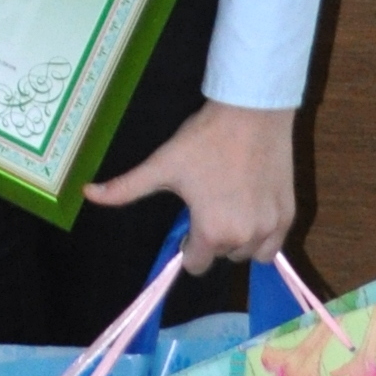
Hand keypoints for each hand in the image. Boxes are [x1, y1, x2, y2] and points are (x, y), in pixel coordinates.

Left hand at [87, 101, 294, 277]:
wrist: (252, 111)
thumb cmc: (204, 139)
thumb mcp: (161, 165)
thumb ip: (125, 188)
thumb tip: (87, 194)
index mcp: (212, 232)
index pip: (195, 264)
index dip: (188, 244)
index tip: (189, 217)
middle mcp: (244, 238)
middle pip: (221, 256)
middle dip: (212, 238)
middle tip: (209, 202)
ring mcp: (271, 228)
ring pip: (248, 253)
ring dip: (238, 239)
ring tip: (230, 205)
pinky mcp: (289, 215)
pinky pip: (274, 245)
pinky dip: (263, 236)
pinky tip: (252, 210)